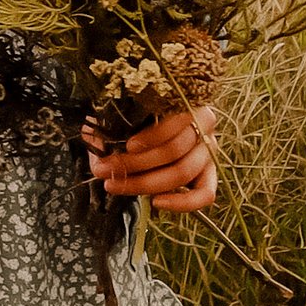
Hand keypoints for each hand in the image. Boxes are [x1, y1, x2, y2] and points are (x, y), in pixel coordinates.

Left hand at [86, 102, 216, 210]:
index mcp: (187, 102)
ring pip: (183, 172)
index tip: (127, 146)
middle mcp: (204, 126)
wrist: (145, 128)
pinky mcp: (208, 176)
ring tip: (113, 185)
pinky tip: (155, 202)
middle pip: (175, 150)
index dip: (153, 136)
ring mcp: (208, 152)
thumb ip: (108, 124)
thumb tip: (97, 146)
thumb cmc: (133, 117)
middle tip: (104, 170)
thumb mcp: (119, 113)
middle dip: (135, 163)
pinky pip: (205, 195)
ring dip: (145, 183)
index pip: (178, 120)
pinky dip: (181, 203)